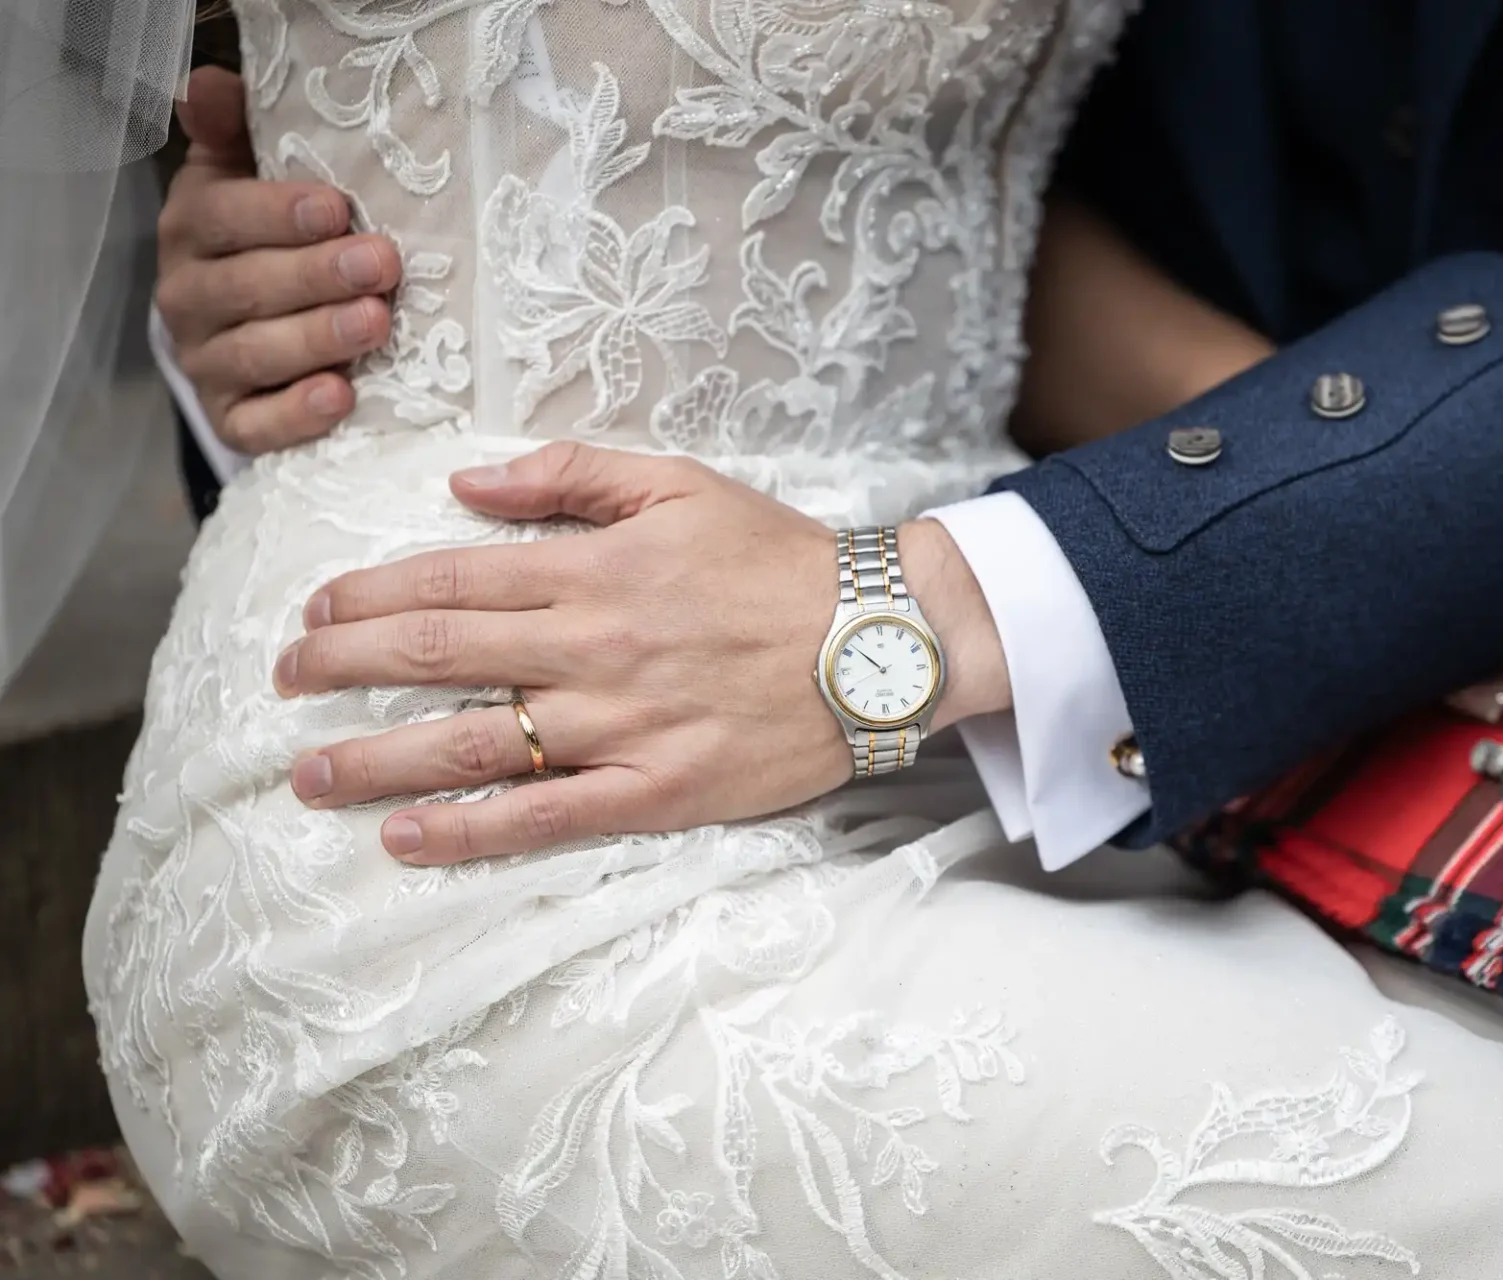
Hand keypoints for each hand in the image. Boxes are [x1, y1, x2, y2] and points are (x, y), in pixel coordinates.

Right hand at [155, 67, 401, 453]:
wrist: (252, 331)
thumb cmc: (271, 242)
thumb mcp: (247, 178)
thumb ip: (233, 133)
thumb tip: (210, 83)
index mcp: (192, 230)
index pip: (224, 218)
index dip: (277, 213)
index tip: (336, 207)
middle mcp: (190, 298)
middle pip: (248, 288)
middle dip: (317, 276)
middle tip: (381, 264)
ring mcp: (208, 364)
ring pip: (257, 354)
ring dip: (318, 338)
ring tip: (375, 323)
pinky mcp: (232, 420)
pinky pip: (258, 425)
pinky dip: (298, 414)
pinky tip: (342, 396)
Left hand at [274, 443, 1010, 863]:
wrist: (879, 640)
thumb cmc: (781, 560)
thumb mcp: (682, 484)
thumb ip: (571, 476)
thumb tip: (466, 484)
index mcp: (593, 568)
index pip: (450, 580)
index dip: (368, 597)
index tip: (313, 615)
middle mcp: (591, 646)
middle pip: (437, 655)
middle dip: (342, 669)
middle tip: (283, 684)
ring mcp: (619, 725)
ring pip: (470, 743)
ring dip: (376, 759)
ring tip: (310, 775)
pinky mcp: (655, 791)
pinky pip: (545, 817)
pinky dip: (470, 830)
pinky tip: (408, 838)